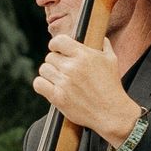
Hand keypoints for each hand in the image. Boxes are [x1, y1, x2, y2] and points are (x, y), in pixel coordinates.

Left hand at [32, 32, 138, 149]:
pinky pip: (38, 84)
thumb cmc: (112, 86)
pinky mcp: (58, 97)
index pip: (58, 41)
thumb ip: (104, 45)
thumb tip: (100, 38)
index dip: (56, 44)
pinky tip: (50, 87)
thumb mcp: (111, 60)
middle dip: (56, 62)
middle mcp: (72, 67)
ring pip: (44, 69)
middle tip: (63, 70)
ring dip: (49, 73)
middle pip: (50, 57)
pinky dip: (42, 85)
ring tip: (58, 79)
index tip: (57, 49)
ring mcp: (64, 82)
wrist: (111, 112)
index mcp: (84, 55)